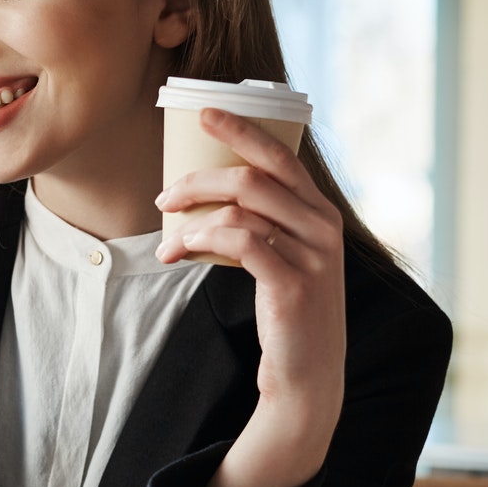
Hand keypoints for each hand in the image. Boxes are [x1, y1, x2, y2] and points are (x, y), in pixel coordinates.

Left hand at [155, 107, 346, 486]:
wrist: (308, 375)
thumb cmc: (286, 312)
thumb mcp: (280, 258)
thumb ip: (259, 223)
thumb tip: (203, 192)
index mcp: (321, 212)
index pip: (281, 155)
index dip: (242, 129)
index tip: (205, 111)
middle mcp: (323, 227)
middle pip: (254, 177)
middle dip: (200, 178)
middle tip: (164, 196)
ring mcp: (313, 256)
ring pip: (242, 209)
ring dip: (192, 217)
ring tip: (167, 238)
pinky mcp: (293, 285)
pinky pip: (239, 243)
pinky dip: (201, 241)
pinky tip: (179, 252)